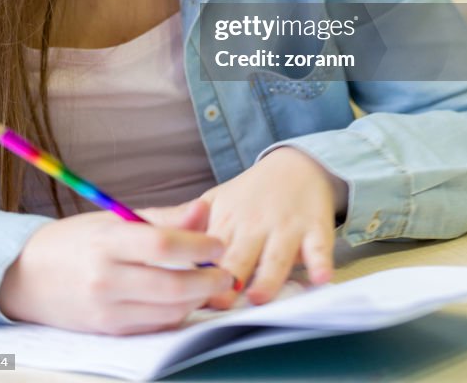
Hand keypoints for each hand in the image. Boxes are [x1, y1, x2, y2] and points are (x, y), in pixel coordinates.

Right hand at [0, 198, 232, 334]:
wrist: (26, 277)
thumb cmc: (77, 241)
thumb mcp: (114, 219)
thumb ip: (163, 218)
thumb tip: (204, 210)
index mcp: (107, 243)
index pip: (161, 245)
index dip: (197, 244)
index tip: (218, 242)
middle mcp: (105, 279)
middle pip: (170, 285)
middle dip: (208, 280)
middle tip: (226, 272)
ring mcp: (106, 311)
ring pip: (167, 311)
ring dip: (196, 300)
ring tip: (209, 283)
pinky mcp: (108, 331)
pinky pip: (154, 326)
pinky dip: (176, 314)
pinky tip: (184, 299)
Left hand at [200, 147, 340, 306]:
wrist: (297, 164)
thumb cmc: (252, 192)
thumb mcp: (216, 201)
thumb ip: (186, 222)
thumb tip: (145, 236)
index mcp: (227, 221)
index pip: (207, 251)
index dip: (197, 274)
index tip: (186, 294)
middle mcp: (255, 225)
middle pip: (239, 257)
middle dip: (229, 280)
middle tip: (218, 302)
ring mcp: (286, 227)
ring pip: (276, 257)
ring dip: (268, 277)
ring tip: (258, 297)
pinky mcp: (315, 228)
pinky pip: (319, 247)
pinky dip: (320, 263)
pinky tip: (320, 277)